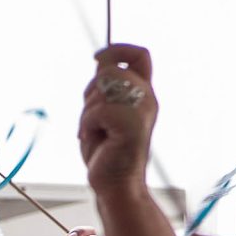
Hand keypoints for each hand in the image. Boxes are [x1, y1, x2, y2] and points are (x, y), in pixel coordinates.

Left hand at [78, 45, 157, 197]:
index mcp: (143, 93)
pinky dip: (88, 126)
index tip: (98, 58)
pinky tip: (96, 141)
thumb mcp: (102, 114)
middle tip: (93, 118)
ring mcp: (142, 112)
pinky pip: (98, 111)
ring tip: (96, 133)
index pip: (140, 55)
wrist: (115, 186)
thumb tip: (100, 64)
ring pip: (102, 90)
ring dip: (88, 113)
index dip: (118, 49)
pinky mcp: (133, 126)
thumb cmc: (107, 152)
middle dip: (91, 91)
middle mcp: (147, 99)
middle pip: (112, 69)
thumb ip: (104, 90)